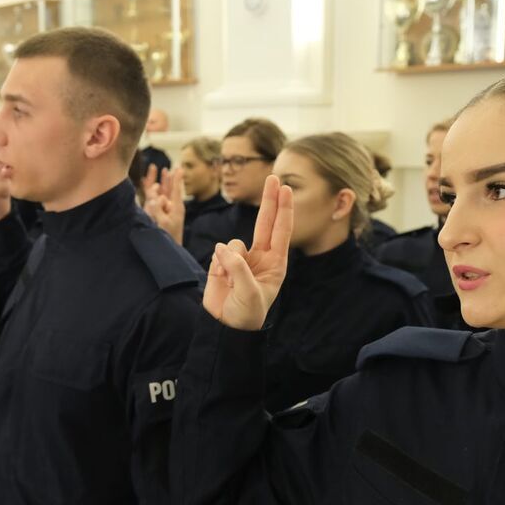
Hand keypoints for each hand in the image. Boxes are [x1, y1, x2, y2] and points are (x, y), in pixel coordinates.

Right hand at [143, 166, 184, 245]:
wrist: (170, 248)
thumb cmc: (168, 236)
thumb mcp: (163, 222)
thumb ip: (158, 209)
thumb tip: (155, 197)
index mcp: (176, 207)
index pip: (176, 189)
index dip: (176, 178)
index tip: (180, 168)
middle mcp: (171, 207)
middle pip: (168, 188)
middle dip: (167, 179)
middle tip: (167, 169)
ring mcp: (166, 210)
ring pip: (162, 193)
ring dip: (161, 183)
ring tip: (163, 172)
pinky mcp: (160, 214)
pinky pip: (156, 200)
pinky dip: (154, 193)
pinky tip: (153, 187)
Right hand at [203, 176, 292, 330]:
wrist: (226, 328)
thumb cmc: (246, 314)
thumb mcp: (249, 293)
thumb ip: (238, 269)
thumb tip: (224, 248)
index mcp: (275, 264)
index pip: (281, 231)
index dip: (283, 209)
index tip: (285, 189)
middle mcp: (260, 257)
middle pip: (265, 222)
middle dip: (269, 200)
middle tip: (274, 177)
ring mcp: (241, 259)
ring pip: (234, 243)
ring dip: (230, 260)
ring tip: (231, 282)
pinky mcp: (222, 262)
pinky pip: (219, 252)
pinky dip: (218, 265)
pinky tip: (221, 281)